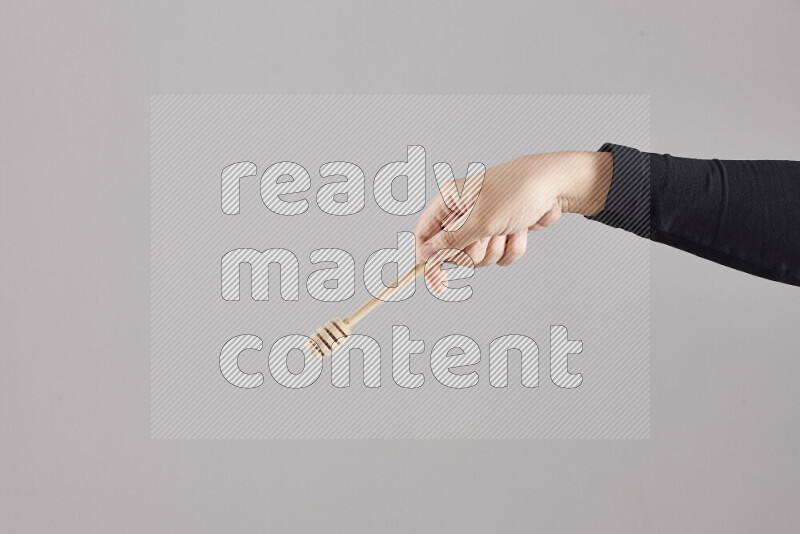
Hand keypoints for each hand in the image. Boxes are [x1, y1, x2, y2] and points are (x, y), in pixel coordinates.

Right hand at [414, 151, 612, 291]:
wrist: (556, 186)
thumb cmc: (517, 192)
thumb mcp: (480, 219)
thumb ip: (451, 240)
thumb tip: (426, 253)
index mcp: (448, 201)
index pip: (424, 235)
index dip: (427, 259)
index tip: (437, 282)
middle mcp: (462, 213)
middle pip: (452, 253)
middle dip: (473, 253)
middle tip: (486, 237)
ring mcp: (483, 225)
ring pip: (478, 259)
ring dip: (495, 250)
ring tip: (507, 229)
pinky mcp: (502, 233)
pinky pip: (499, 257)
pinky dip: (511, 248)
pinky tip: (520, 230)